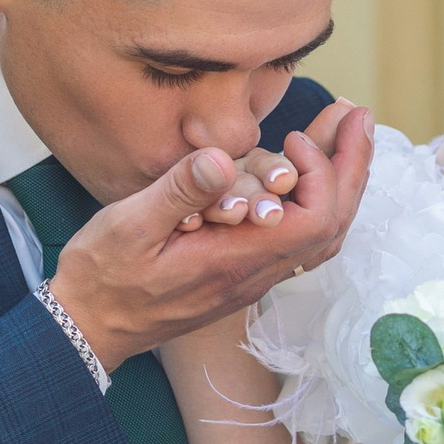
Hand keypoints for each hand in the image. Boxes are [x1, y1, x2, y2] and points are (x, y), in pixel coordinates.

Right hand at [47, 101, 374, 368]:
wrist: (87, 328)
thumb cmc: (104, 276)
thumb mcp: (129, 226)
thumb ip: (179, 192)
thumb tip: (222, 158)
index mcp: (236, 260)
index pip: (315, 220)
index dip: (322, 173)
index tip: (294, 137)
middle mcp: (256, 273)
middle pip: (332, 224)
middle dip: (351, 166)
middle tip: (355, 115)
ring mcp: (253, 275)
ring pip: (319, 232)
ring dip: (336, 180)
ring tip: (340, 132)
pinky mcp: (242, 272)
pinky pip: (297, 235)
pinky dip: (313, 197)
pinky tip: (304, 169)